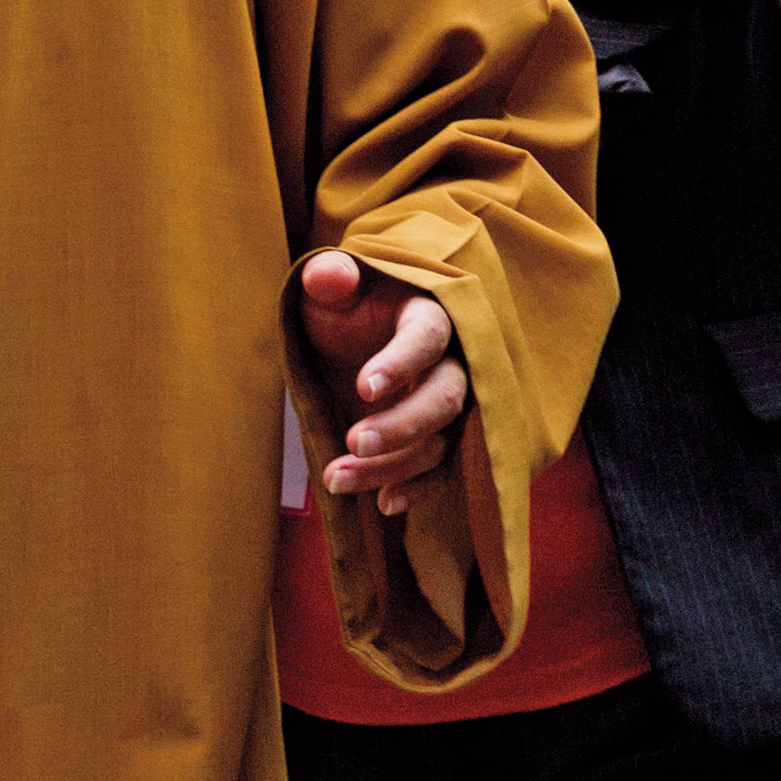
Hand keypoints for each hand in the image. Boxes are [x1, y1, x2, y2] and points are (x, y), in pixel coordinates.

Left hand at [295, 251, 469, 511]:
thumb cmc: (350, 306)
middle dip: (402, 424)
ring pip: (440, 439)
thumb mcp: (334, 290)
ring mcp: (450, 402)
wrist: (364, 332)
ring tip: (335, 478)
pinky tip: (385, 505)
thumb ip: (331, 279)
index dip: (402, 362)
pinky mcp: (441, 436)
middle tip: (352, 440)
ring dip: (392, 465)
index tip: (364, 387)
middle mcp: (454, 359)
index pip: (428, 336)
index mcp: (431, 312)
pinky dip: (418, 489)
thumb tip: (326, 275)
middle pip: (446, 396)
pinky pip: (442, 468)